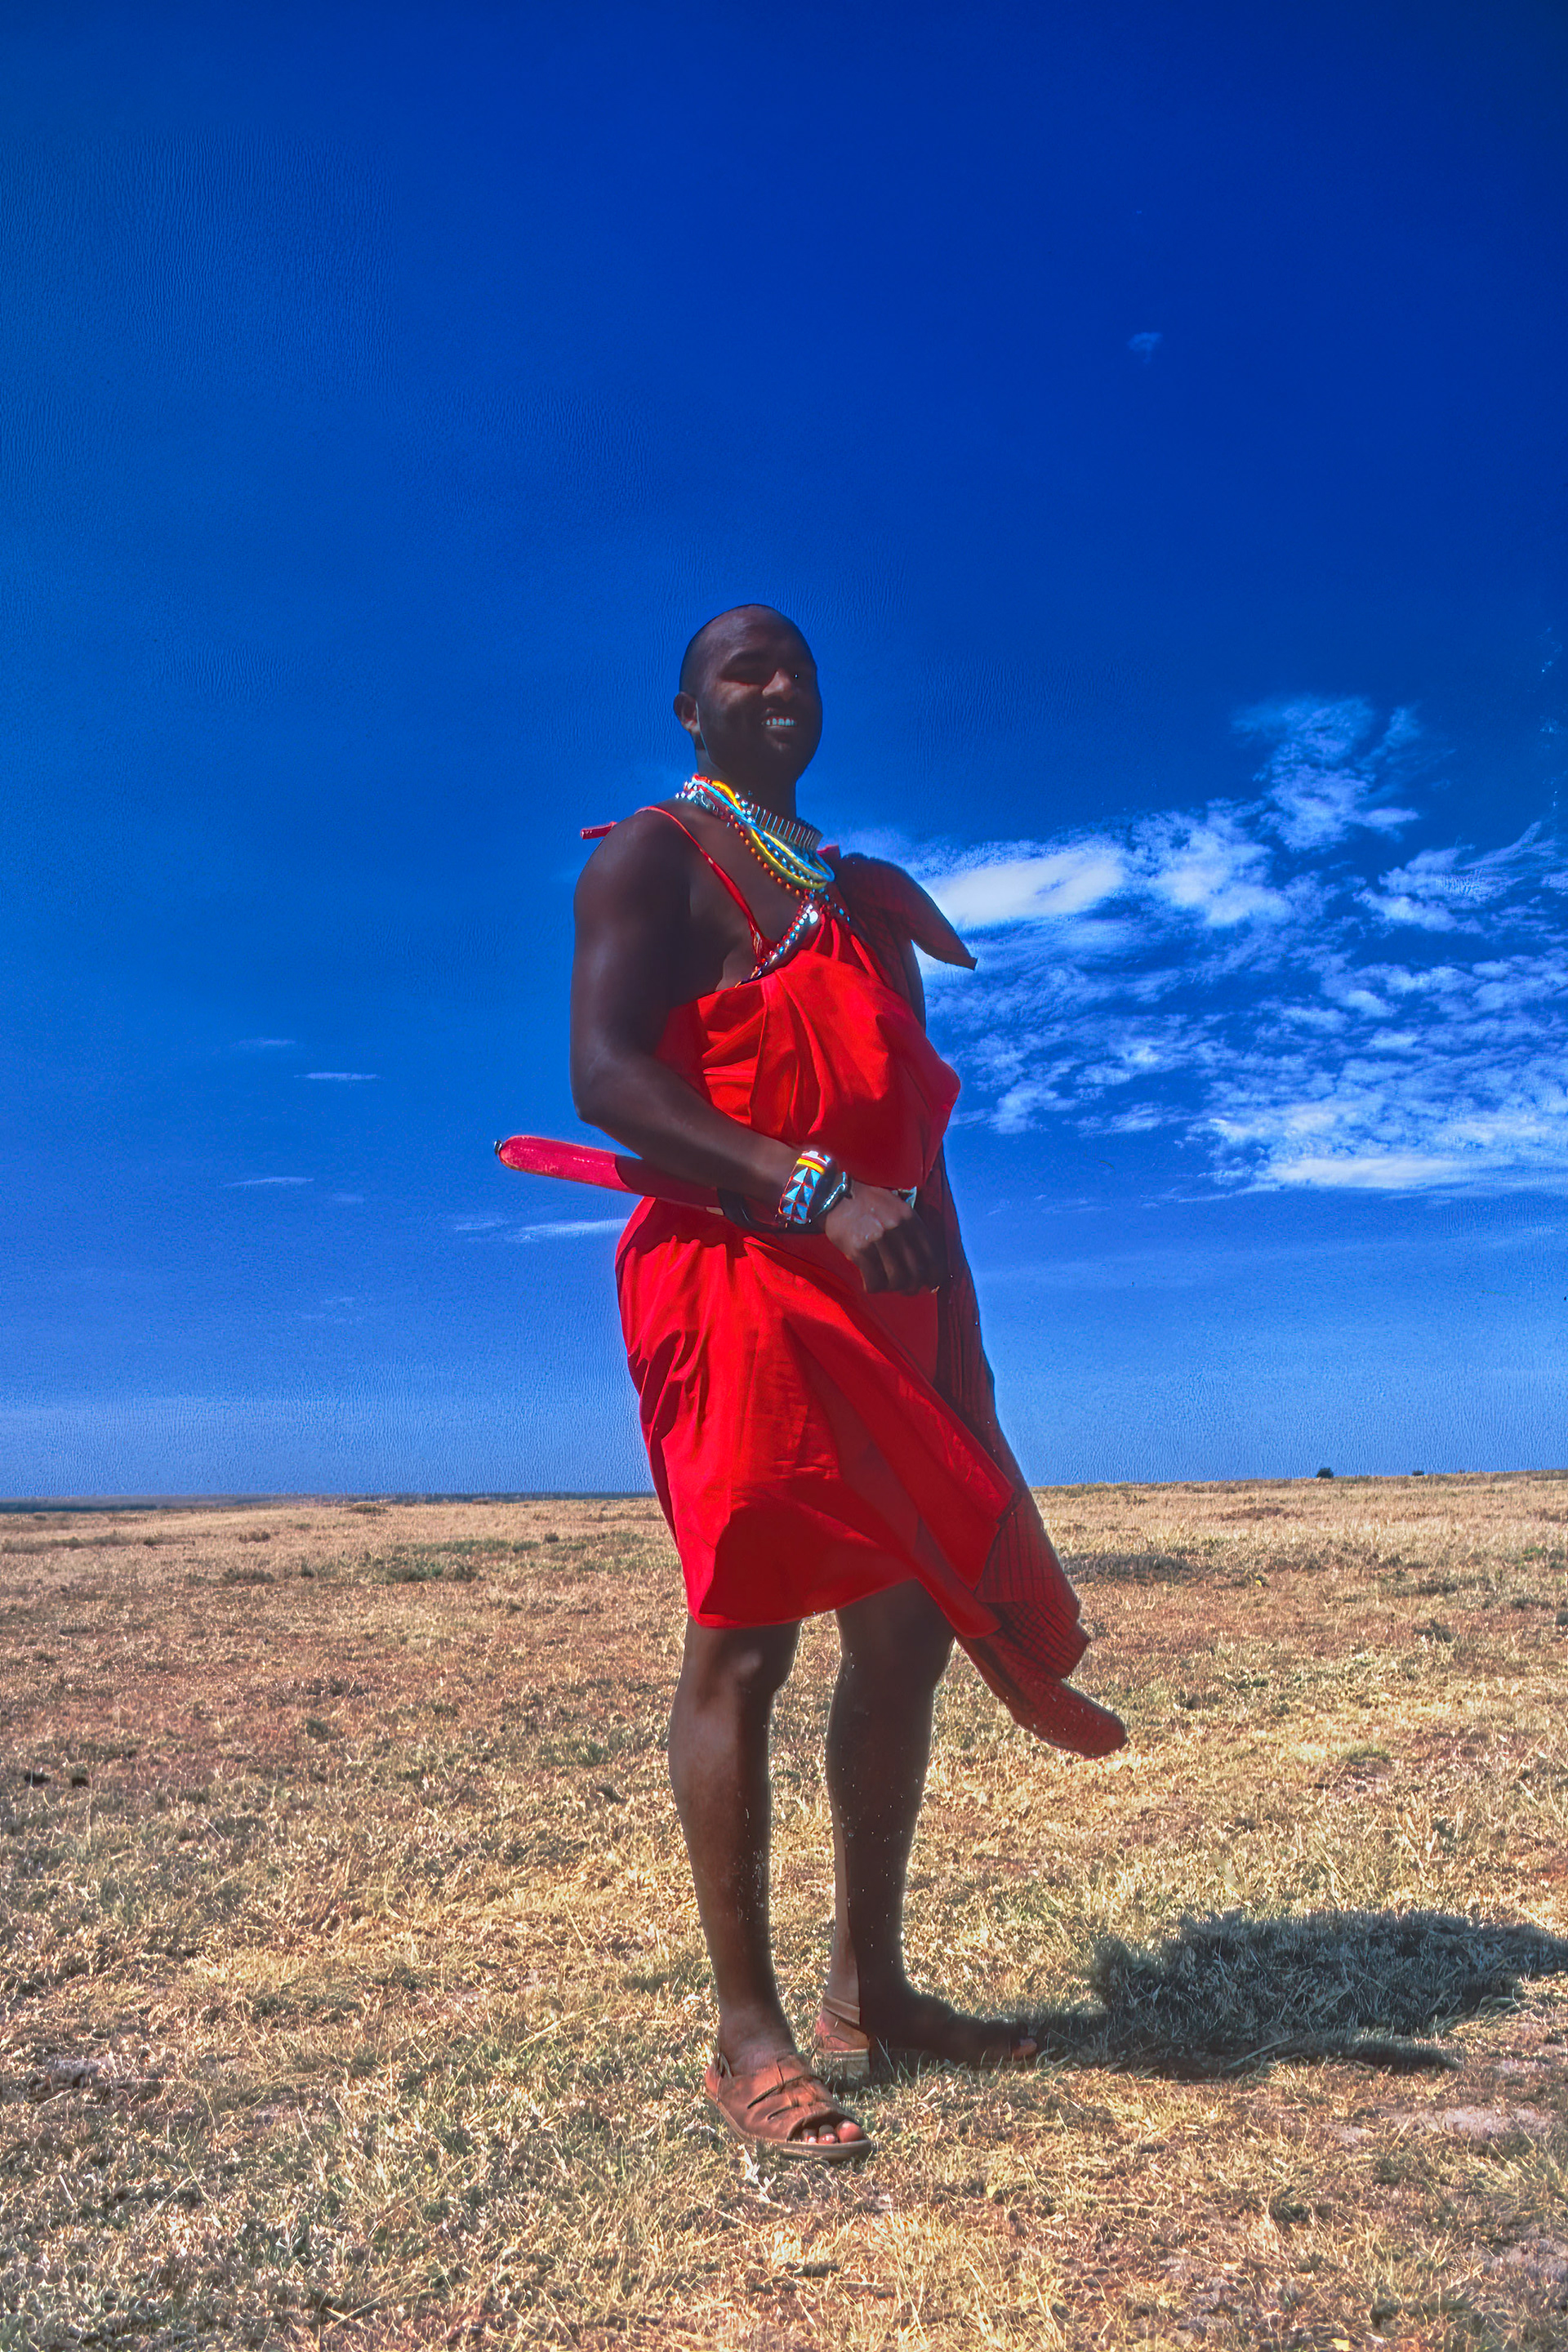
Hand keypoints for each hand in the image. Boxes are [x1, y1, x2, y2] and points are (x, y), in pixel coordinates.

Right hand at [821, 1183, 940, 1294]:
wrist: (836, 1195)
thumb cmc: (869, 1204)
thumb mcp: (897, 1208)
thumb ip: (912, 1230)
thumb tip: (924, 1264)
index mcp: (910, 1218)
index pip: (932, 1255)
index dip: (934, 1275)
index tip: (931, 1284)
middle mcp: (897, 1228)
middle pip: (915, 1271)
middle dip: (913, 1286)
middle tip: (907, 1289)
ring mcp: (878, 1239)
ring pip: (896, 1279)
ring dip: (893, 1288)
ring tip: (887, 1285)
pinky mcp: (860, 1249)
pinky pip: (874, 1280)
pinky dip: (874, 1287)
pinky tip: (870, 1283)